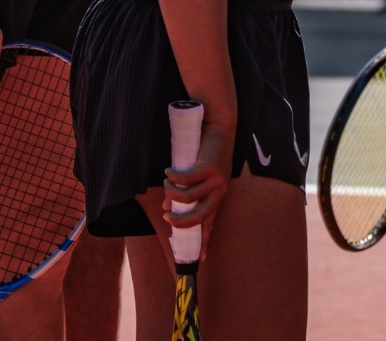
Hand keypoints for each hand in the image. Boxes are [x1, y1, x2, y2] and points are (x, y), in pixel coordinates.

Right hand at [163, 118, 235, 239]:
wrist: (220, 126)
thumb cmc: (207, 152)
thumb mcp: (197, 176)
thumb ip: (184, 193)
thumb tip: (168, 207)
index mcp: (218, 195)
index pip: (211, 223)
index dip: (205, 241)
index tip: (202, 259)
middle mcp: (219, 190)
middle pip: (200, 217)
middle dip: (180, 222)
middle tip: (166, 216)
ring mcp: (216, 179)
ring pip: (188, 198)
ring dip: (171, 193)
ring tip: (166, 183)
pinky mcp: (209, 167)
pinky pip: (186, 179)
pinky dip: (173, 178)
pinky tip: (168, 173)